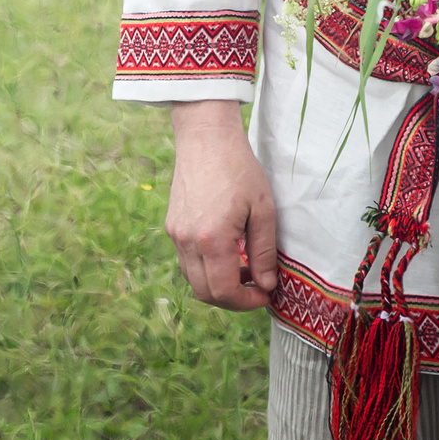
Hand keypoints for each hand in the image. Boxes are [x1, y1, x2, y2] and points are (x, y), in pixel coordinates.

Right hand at [165, 100, 280, 310]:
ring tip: (244, 270)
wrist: (205, 137)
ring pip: (193, 280)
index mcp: (211, 239)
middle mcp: (187, 241)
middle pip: (205, 293)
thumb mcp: (262, 209)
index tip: (266, 294)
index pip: (225, 291)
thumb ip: (264, 251)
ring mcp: (176, 234)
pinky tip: (227, 254)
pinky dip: (207, 269)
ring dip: (218, 285)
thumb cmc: (239, 168)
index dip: (247, 302)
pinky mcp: (172, 226)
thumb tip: (266, 285)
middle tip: (256, 289)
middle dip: (233, 300)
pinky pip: (187, 261)